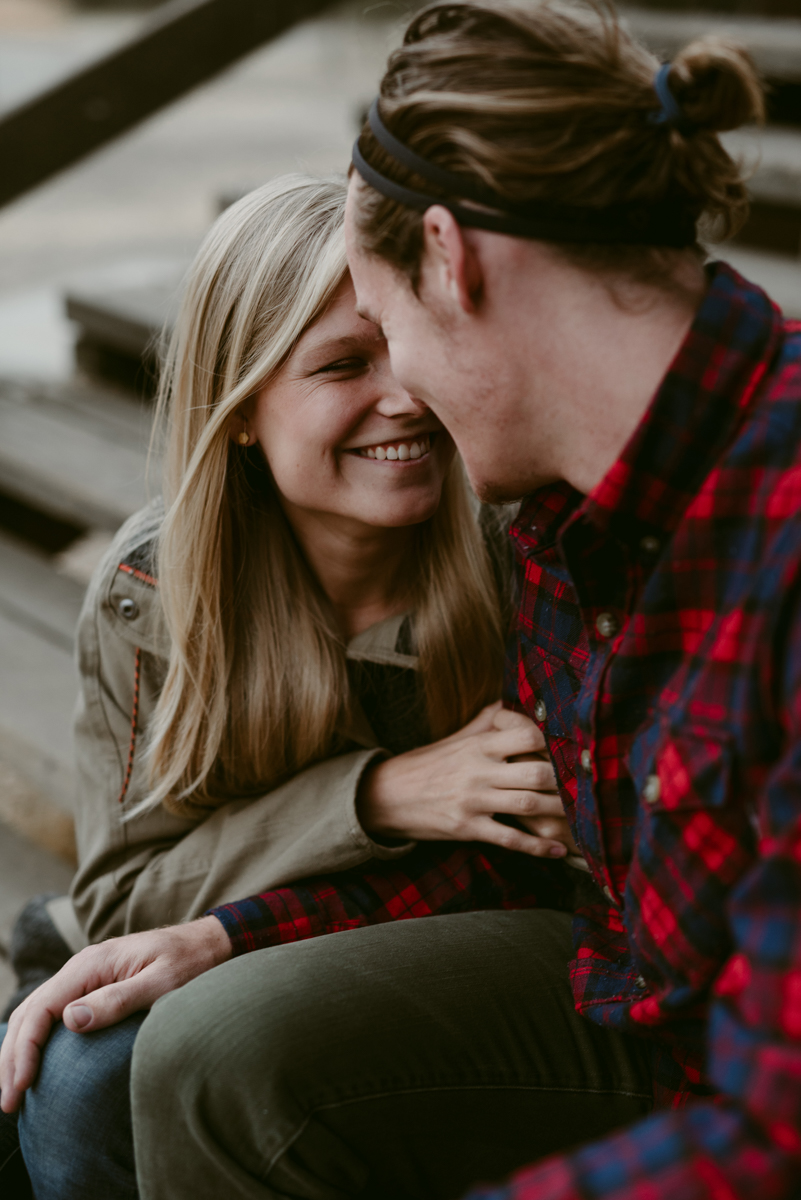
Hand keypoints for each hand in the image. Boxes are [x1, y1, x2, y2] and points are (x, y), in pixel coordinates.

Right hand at [0, 915, 230, 1113]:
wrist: (210, 943)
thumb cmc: (191, 963)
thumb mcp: (162, 983)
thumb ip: (118, 999)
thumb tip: (70, 1020)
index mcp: (92, 963)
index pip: (42, 1008)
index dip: (25, 1049)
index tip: (21, 1086)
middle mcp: (82, 967)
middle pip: (30, 1011)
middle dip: (12, 1056)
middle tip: (7, 1102)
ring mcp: (86, 976)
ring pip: (37, 1012)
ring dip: (19, 1049)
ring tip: (11, 1089)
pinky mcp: (94, 985)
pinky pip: (53, 1012)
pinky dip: (36, 1038)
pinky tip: (34, 1062)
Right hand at [358, 701, 572, 856]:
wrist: (386, 795)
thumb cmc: (427, 763)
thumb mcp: (456, 737)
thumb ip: (487, 721)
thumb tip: (512, 701)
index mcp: (479, 745)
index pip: (526, 734)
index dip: (553, 741)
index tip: (572, 748)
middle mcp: (479, 770)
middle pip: (536, 772)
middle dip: (566, 780)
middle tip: (588, 786)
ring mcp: (474, 801)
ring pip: (528, 806)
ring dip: (559, 812)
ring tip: (581, 816)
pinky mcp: (467, 828)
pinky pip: (510, 839)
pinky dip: (537, 847)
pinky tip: (556, 850)